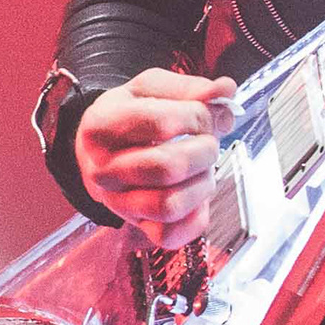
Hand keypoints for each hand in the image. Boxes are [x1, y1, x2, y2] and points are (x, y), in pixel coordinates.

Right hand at [75, 67, 236, 249]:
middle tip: (208, 143)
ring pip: (169, 206)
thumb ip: (188, 88)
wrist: (100, 151)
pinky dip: (195, 218)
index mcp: (101, 127)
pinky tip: (196, 195)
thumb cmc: (127, 117)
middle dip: (203, 152)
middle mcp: (104, 169)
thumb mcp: (149, 89)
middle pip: (166, 168)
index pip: (160, 124)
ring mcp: (118, 202)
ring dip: (201, 185)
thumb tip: (224, 91)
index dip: (197, 116)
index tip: (204, 113)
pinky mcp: (136, 226)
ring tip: (204, 169)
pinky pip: (170, 236)